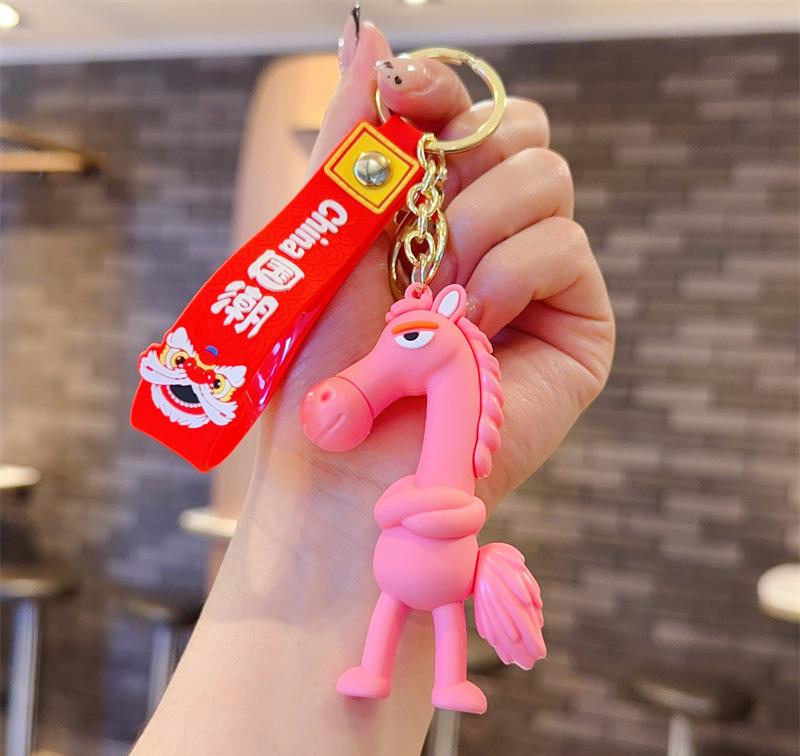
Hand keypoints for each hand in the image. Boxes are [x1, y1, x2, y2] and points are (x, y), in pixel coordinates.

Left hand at [245, 20, 614, 544]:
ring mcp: (535, 281)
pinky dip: (512, 274)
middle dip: (465, 163)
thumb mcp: (326, 243)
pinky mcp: (577, 325)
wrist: (347, 473)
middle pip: (519, 131)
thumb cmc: (322, 371)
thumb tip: (369, 35)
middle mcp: (488, 238)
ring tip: (438, 295)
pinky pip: (566, 246)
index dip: (443, 90)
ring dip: (480, 226)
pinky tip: (475, 323)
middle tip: (419, 229)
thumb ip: (352, 142)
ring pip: (547, 177)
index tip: (407, 97)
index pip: (463, 115)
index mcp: (430, 213)